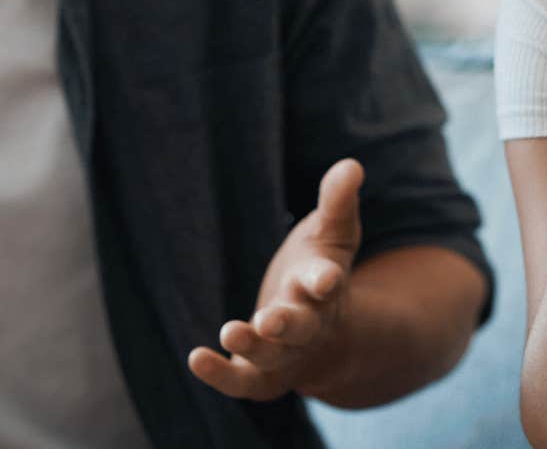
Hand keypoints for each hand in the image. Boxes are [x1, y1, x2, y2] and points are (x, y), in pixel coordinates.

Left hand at [188, 159, 362, 401]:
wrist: (322, 337)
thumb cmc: (318, 272)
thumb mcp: (331, 235)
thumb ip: (337, 202)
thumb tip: (351, 164)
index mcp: (325, 289)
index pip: (328, 283)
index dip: (325, 280)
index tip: (323, 277)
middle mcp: (308, 325)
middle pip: (301, 328)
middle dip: (288, 324)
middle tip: (270, 319)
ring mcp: (284, 353)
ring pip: (271, 357)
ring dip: (253, 345)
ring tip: (229, 331)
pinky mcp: (259, 374)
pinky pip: (241, 381)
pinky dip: (221, 375)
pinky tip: (195, 358)